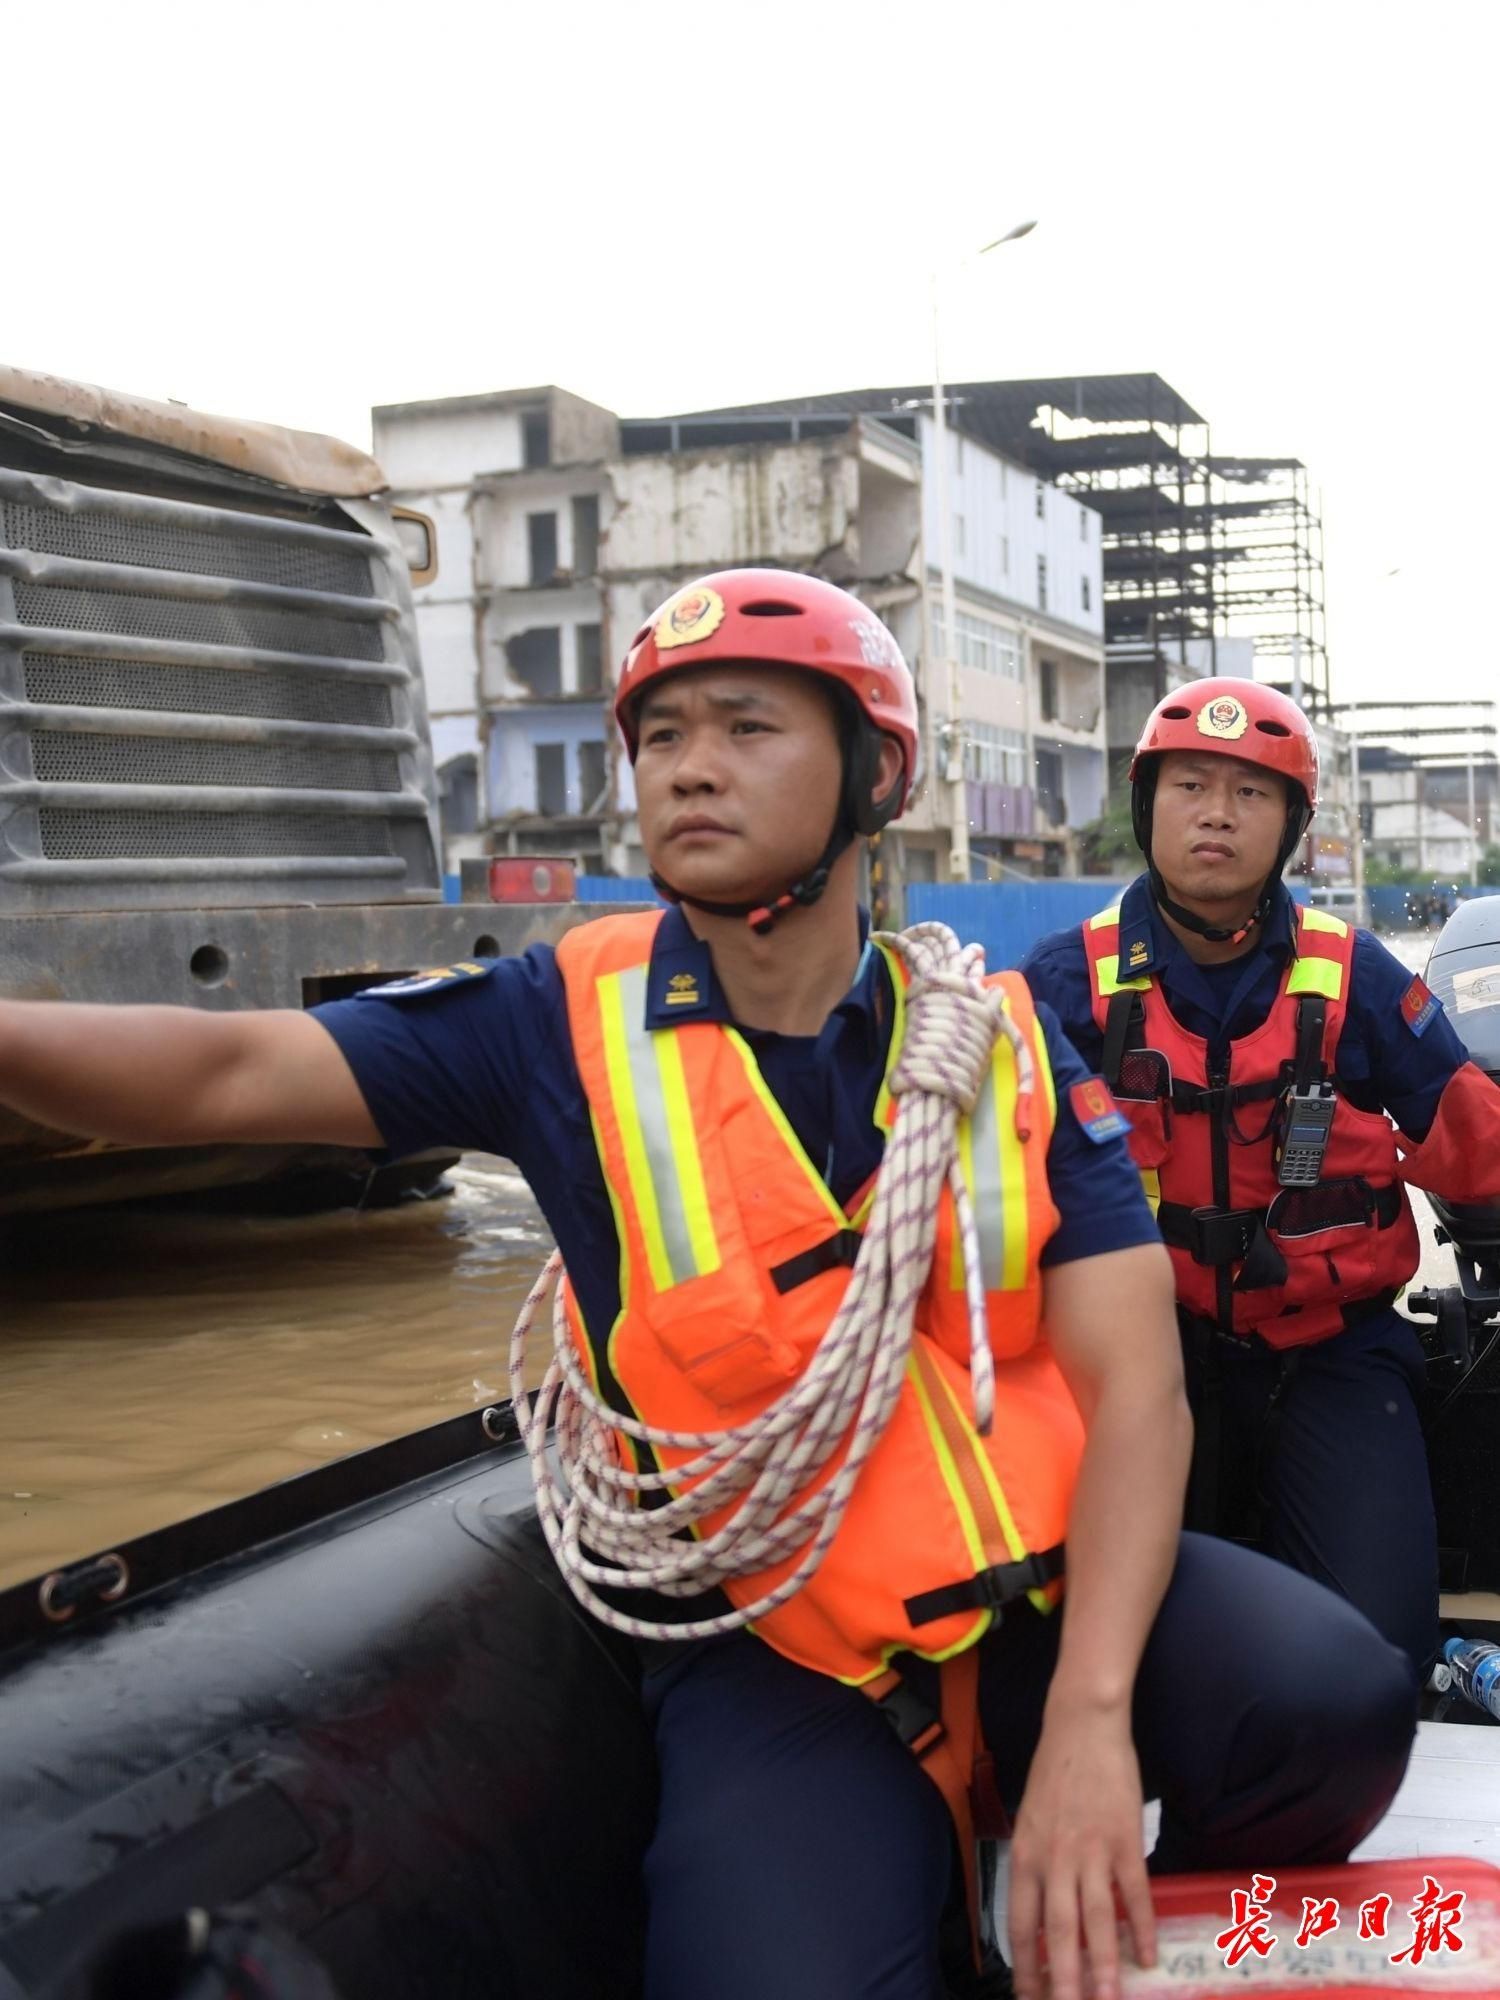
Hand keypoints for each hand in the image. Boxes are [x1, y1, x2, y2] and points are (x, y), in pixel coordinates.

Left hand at [1007, 1699, 1155, 1999]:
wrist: (1081, 1727)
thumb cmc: (1054, 1774)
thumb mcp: (1028, 1820)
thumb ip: (1033, 1866)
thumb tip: (1038, 1915)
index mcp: (1025, 1854)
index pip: (1021, 1925)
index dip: (1026, 1967)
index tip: (1031, 1998)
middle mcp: (1054, 1859)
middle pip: (1059, 1932)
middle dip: (1063, 1982)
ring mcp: (1091, 1851)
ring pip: (1097, 1921)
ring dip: (1103, 1966)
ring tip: (1109, 1999)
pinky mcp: (1124, 1840)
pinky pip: (1134, 1893)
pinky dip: (1142, 1928)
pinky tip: (1147, 1956)